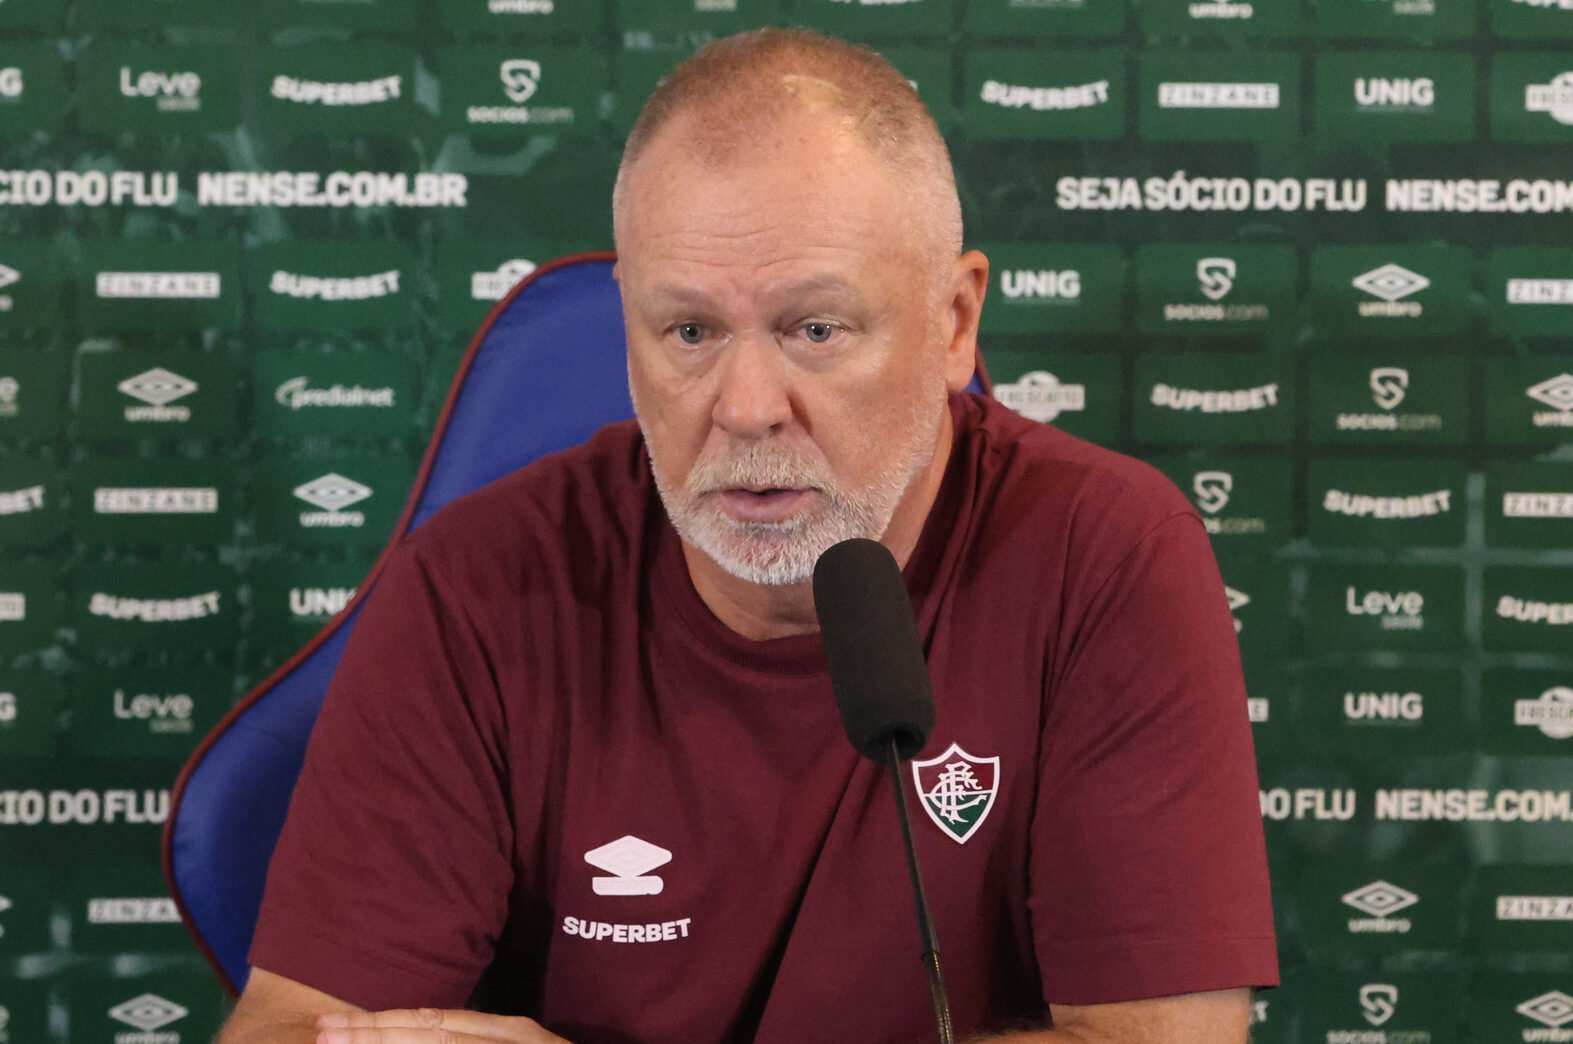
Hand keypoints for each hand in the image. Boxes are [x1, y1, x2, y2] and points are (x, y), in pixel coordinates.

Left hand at [315, 1008, 569, 1042]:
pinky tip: (407, 1043)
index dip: (378, 1024)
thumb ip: (479, 1039)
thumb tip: (425, 1031)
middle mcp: (503, 1040)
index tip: (332, 1024)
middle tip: (319, 1033)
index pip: (428, 1023)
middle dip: (368, 1035)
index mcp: (503, 1032)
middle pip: (424, 1034)